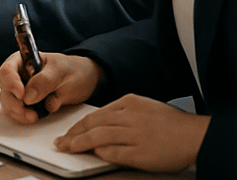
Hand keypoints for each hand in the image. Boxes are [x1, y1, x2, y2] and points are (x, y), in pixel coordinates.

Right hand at [0, 51, 101, 122]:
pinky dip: (24, 117)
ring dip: (18, 112)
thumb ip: (45, 81)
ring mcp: (22, 90)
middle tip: (28, 113)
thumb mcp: (62, 72)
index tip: (20, 94)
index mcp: (23, 60)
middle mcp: (19, 75)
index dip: (10, 82)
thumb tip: (28, 96)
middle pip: (4, 88)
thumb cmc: (74, 70)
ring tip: (34, 116)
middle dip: (13, 102)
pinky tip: (36, 117)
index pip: (7, 70)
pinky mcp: (28, 104)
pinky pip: (18, 111)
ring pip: (8, 102)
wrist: (87, 81)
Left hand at [55, 94, 208, 172]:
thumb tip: (99, 125)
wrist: (195, 135)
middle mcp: (129, 116)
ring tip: (68, 148)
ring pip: (98, 137)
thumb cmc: (171, 123)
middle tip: (61, 142)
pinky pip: (114, 153)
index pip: (95, 114)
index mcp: (128, 102)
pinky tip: (94, 154)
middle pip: (92, 125)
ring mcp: (135, 135)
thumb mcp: (143, 107)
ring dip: (80, 144)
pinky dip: (101, 153)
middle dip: (73, 134)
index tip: (68, 131)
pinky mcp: (141, 152)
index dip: (78, 124)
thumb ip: (121, 113)